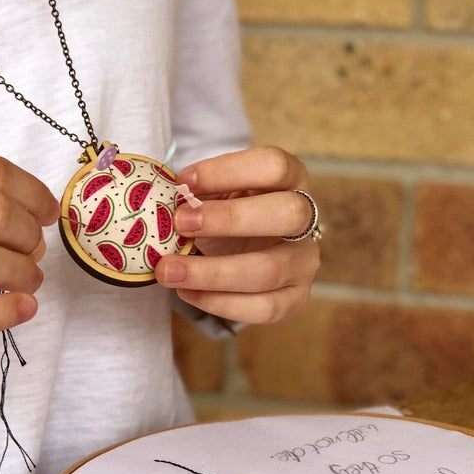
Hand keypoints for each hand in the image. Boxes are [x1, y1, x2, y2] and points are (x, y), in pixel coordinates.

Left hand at [155, 146, 319, 322]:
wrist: (243, 252)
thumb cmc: (226, 214)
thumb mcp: (214, 194)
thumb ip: (197, 194)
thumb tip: (167, 202)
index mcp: (290, 179)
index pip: (273, 166)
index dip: (228, 170)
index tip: (184, 181)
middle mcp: (307, 218)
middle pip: (287, 213)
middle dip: (230, 219)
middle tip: (181, 223)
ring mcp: (304, 261)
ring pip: (269, 270)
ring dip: (212, 273)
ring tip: (168, 271)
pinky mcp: (296, 298)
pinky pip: (263, 308)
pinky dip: (219, 303)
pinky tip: (187, 292)